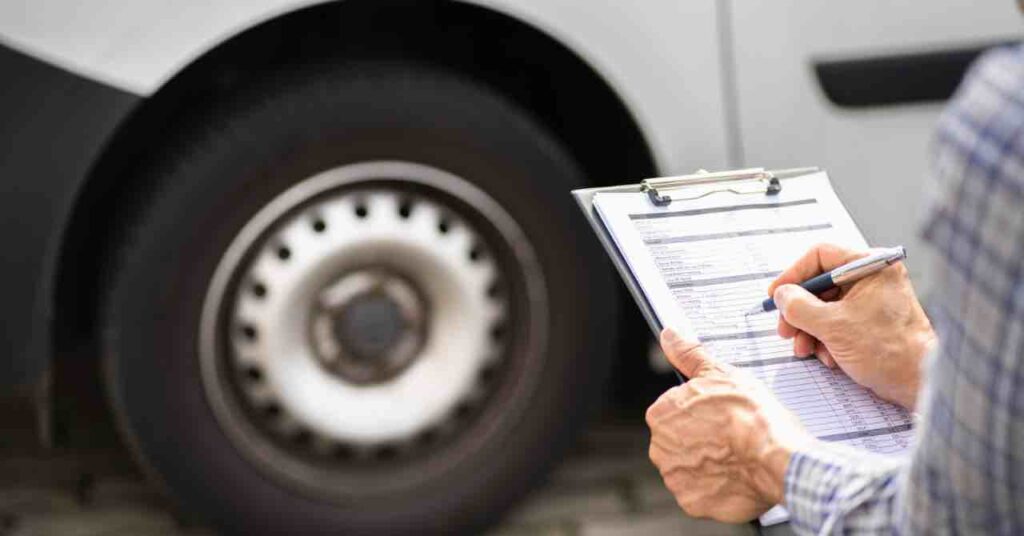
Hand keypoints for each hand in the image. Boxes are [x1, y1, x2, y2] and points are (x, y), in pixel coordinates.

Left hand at [646, 329, 813, 522]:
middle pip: (679, 441)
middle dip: (701, 439)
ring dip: (708, 464)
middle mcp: (660, 446)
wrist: (777, 457)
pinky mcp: (691, 501)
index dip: (700, 413)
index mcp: (662, 414)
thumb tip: (669, 334)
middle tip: (730, 437)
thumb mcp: (720, 372)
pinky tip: (734, 475)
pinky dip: (715, 487)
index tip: (719, 416)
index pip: (674, 412)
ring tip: (736, 456)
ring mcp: (675, 476)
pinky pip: (700, 493)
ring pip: (689, 468)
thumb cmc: (752, 415)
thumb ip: (688, 354)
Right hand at [768, 243, 935, 409]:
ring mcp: (871, 302)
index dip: (794, 275)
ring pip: (824, 308)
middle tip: (785, 329)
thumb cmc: (889, 350)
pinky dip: (825, 340)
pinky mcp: (870, 324)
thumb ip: (799, 307)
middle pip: (820, 286)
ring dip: (809, 330)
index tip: (776, 294)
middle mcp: (872, 279)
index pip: (820, 256)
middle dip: (799, 311)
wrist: (918, 383)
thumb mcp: (833, 325)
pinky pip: (836, 323)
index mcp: (871, 267)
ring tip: (805, 350)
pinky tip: (827, 357)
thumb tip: (781, 295)